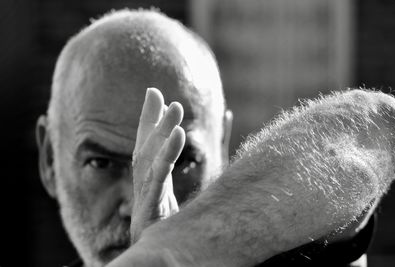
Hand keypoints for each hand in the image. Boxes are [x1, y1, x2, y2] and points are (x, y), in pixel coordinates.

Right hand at [130, 87, 184, 243]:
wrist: (156, 265)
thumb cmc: (168, 240)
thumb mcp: (174, 212)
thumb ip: (178, 192)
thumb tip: (192, 174)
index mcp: (150, 188)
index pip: (147, 150)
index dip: (148, 123)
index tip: (153, 97)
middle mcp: (144, 190)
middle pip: (145, 149)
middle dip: (151, 120)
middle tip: (156, 93)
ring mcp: (145, 199)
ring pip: (151, 158)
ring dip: (161, 129)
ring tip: (173, 106)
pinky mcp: (151, 210)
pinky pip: (159, 177)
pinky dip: (166, 154)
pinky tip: (177, 134)